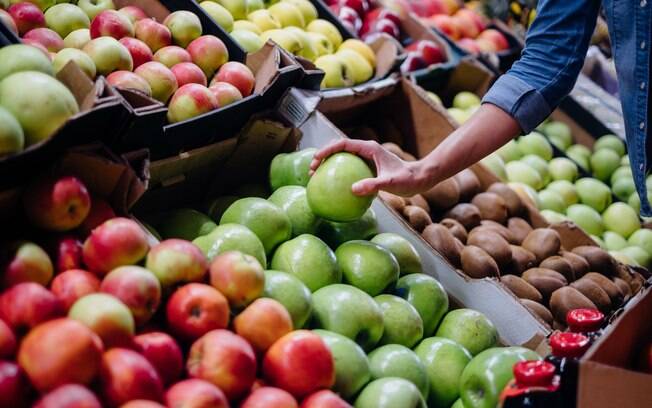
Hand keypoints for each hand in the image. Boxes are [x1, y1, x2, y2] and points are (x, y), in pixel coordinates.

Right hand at [309, 139, 432, 196]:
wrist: (420, 179)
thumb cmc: (407, 179)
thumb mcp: (390, 183)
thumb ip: (372, 185)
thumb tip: (353, 189)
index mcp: (369, 148)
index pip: (343, 144)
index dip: (327, 150)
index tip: (316, 159)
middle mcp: (366, 150)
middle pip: (339, 149)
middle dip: (323, 156)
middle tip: (311, 171)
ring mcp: (367, 158)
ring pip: (342, 158)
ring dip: (328, 165)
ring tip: (317, 178)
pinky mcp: (369, 167)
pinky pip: (349, 168)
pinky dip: (338, 174)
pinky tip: (334, 189)